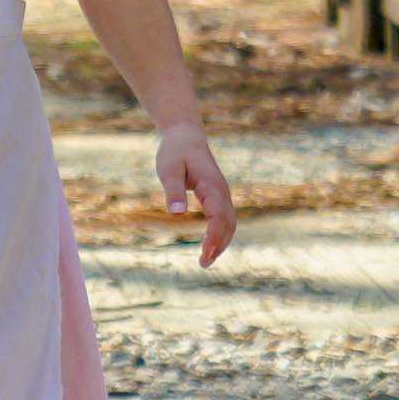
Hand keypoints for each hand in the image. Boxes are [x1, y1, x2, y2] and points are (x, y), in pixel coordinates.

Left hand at [150, 123, 241, 267]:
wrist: (185, 136)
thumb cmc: (174, 152)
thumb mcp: (168, 170)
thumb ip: (173, 191)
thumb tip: (177, 215)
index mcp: (211, 186)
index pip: (218, 217)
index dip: (213, 238)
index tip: (204, 255)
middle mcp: (222, 192)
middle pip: (228, 224)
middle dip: (219, 245)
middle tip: (203, 264)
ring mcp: (222, 194)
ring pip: (230, 223)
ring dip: (221, 242)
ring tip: (206, 260)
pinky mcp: (218, 195)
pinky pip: (225, 218)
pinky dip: (221, 234)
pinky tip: (210, 245)